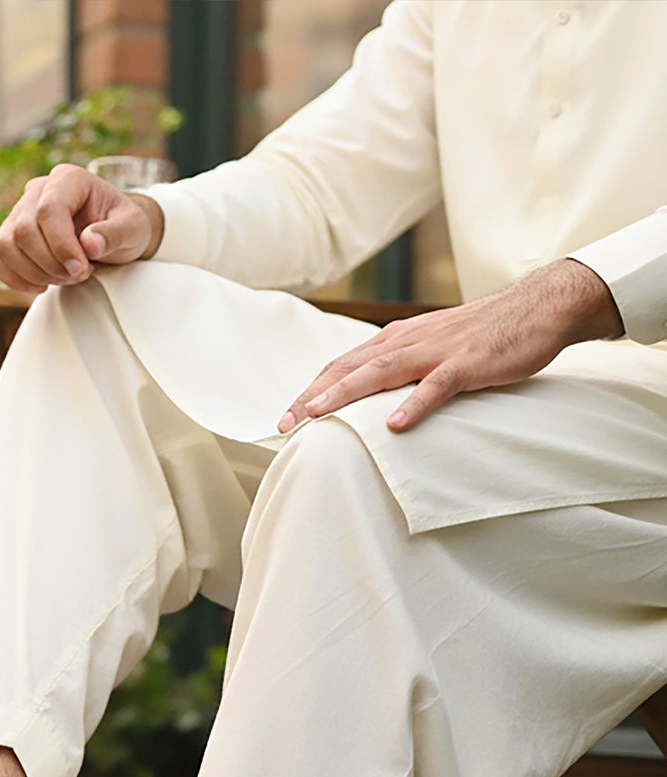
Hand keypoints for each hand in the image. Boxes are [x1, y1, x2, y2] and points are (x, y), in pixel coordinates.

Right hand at [0, 163, 162, 294]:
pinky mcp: (11, 235)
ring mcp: (20, 212)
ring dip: (33, 273)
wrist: (113, 234)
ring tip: (63, 278)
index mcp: (69, 179)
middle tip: (78, 275)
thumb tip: (89, 243)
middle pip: (23, 230)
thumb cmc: (123, 226)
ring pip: (5, 245)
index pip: (49, 209)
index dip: (61, 245)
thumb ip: (115, 234)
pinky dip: (15, 279)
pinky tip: (41, 285)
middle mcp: (39, 190)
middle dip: (50, 264)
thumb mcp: (133, 228)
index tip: (80, 270)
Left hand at [278, 259, 623, 434]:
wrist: (537, 307)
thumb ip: (397, 367)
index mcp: (394, 340)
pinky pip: (436, 386)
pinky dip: (414, 404)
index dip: (309, 391)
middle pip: (349, 369)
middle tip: (283, 424)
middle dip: (313, 396)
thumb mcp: (428, 348)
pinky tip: (395, 425)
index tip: (283, 419)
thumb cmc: (479, 335)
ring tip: (318, 415)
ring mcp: (436, 351)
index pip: (340, 366)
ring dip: (346, 393)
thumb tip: (365, 394)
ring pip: (381, 372)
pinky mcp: (467, 363)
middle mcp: (407, 341)